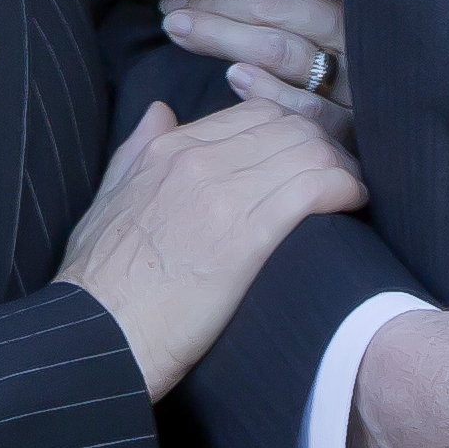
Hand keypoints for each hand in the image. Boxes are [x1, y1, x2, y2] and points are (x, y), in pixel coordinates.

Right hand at [54, 98, 363, 397]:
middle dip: (323, 145)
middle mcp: (196, 160)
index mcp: (167, 149)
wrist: (95, 336)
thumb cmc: (99, 282)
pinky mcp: (246, 235)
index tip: (307, 160)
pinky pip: (315, 187)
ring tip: (352, 195)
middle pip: (288, 125)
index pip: (253, 113)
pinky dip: (345, 190)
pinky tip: (352, 206)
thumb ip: (136, 150)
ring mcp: (221, 193)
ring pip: (309, 150)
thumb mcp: (107, 199)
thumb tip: (160, 112)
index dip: (291, 133)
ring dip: (341, 168)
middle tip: (339, 177)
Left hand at [158, 0, 347, 131]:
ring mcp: (362, 77)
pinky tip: (232, 77)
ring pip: (279, 51)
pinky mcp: (357, 125)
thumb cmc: (363, 47)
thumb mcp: (348, 3)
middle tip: (171, 0)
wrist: (417, 110)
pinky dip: (267, 90)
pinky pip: (305, 108)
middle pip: (280, 5)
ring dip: (222, 38)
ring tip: (179, 27)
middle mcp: (366, 28)